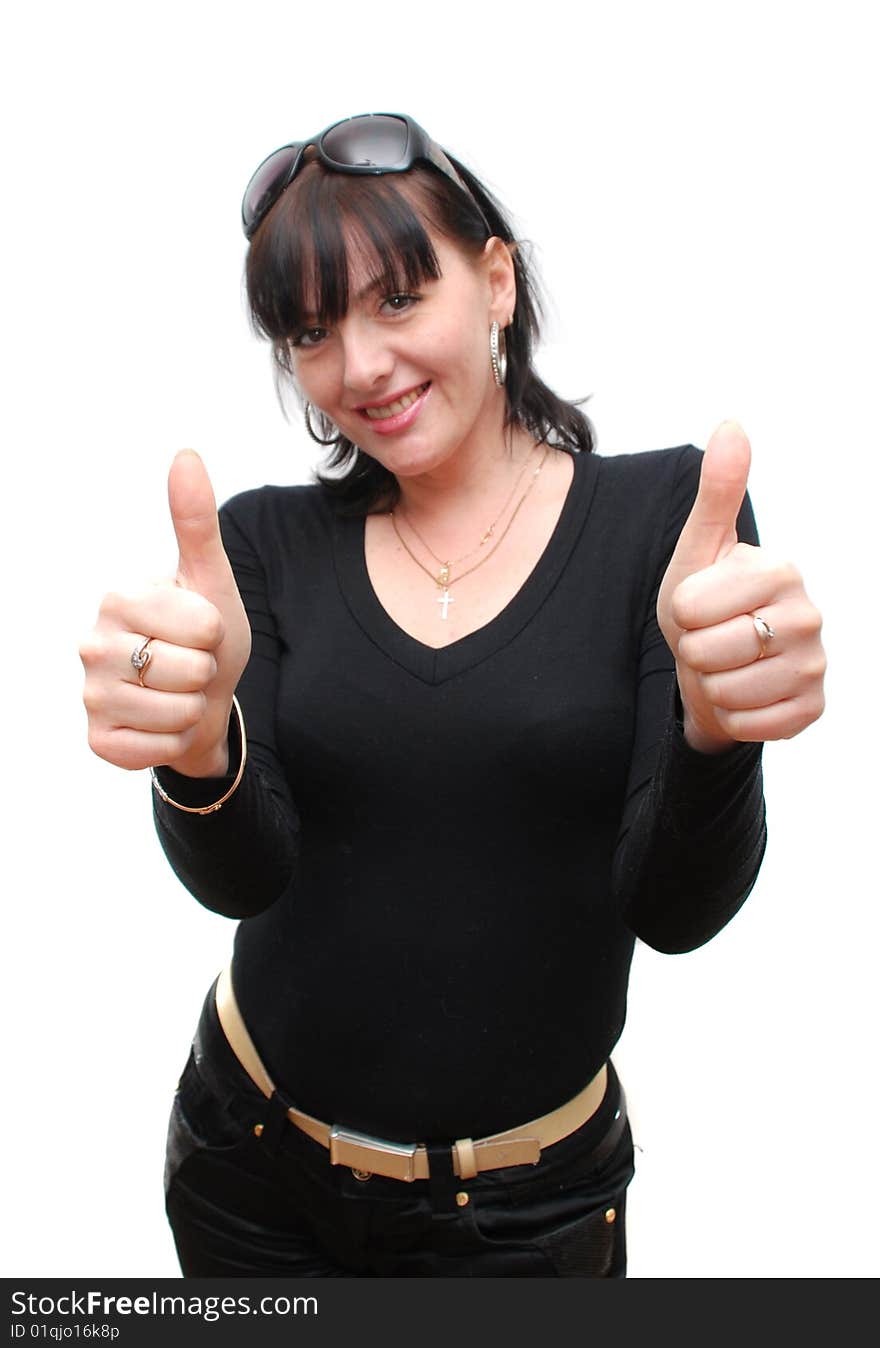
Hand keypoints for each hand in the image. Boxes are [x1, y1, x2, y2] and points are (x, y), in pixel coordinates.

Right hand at [80, 451, 251, 774]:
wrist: (202, 700)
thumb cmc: (205, 637)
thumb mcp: (211, 579)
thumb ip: (197, 522)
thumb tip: (186, 454)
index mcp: (118, 598)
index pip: (202, 626)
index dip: (216, 633)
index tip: (200, 632)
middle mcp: (91, 643)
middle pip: (191, 669)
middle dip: (206, 673)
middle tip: (191, 666)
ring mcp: (89, 694)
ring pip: (177, 711)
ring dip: (193, 708)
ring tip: (180, 693)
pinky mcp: (98, 740)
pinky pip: (157, 749)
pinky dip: (174, 741)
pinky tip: (162, 724)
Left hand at [656, 422, 825, 753]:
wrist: (716, 668)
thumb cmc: (705, 603)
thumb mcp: (699, 549)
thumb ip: (717, 491)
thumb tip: (732, 424)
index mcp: (782, 570)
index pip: (691, 607)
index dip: (681, 612)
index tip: (699, 606)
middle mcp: (810, 615)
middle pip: (709, 651)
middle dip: (695, 651)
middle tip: (711, 639)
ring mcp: (815, 666)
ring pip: (726, 691)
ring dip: (712, 685)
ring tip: (725, 666)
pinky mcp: (810, 710)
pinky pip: (749, 725)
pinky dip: (732, 717)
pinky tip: (743, 694)